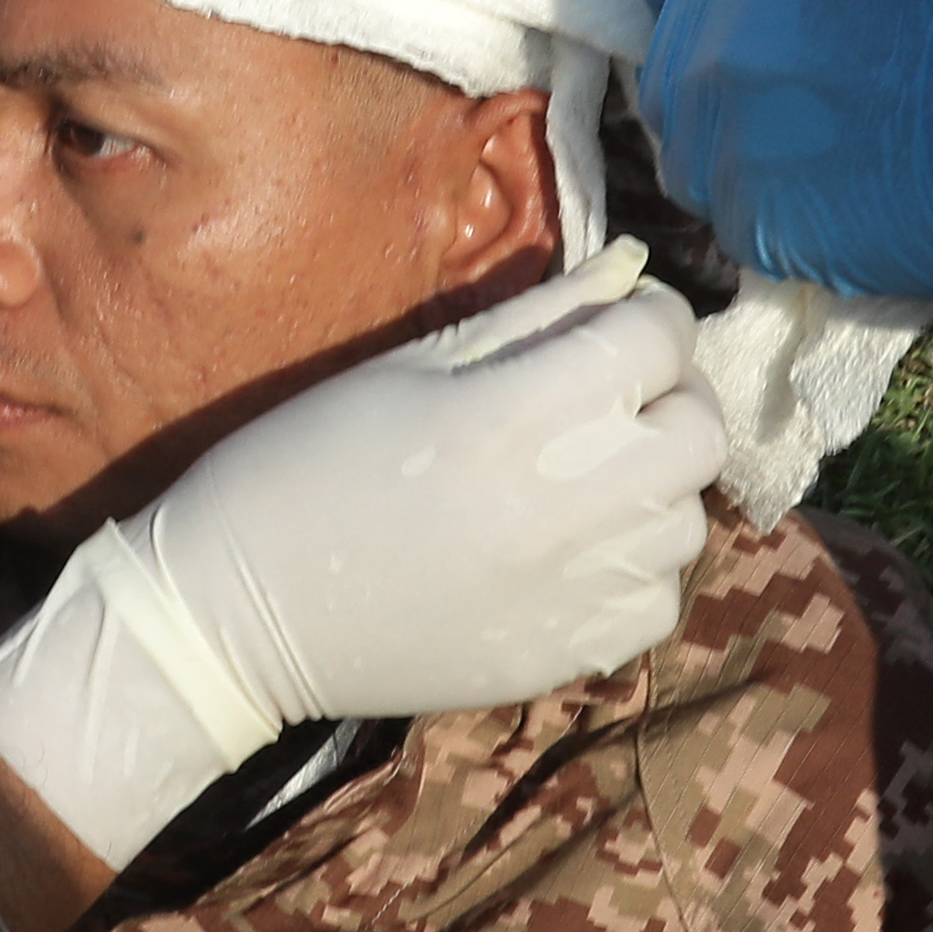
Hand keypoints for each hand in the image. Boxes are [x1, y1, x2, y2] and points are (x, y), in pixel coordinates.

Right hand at [0, 248, 722, 863]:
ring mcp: (567, 595)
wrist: (233, 616)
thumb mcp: (405, 367)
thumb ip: (530, 319)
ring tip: (592, 472)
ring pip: (688, 520)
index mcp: (504, 420)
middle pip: (699, 433)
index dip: (650, 313)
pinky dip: (637, 567)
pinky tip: (579, 549)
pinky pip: (658, 601)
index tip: (620, 314)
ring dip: (655, 483)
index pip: (653, 342)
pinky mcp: (562, 658)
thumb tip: (626, 273)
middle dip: (671, 393)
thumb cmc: (300, 465)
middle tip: (617, 390)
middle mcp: (557, 511)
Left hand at [632, 0, 932, 318]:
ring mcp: (720, 153)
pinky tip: (841, 194)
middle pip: (662, 62)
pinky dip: (772, 206)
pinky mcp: (750, 231)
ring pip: (688, 146)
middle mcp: (705, 58)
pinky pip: (732, 211)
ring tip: (826, 146)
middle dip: (715, 67)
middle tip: (802, 85)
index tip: (741, 2)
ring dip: (734, 143)